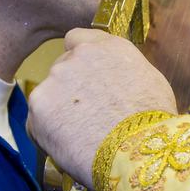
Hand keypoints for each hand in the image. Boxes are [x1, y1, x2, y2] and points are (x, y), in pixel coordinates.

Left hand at [28, 29, 176, 184]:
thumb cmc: (153, 123)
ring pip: (48, 95)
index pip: (77, 40)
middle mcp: (77, 55)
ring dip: (58, 111)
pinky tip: (68, 147)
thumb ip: (123, 71)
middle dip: (70, 88)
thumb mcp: (149, 82)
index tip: (86, 79)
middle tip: (86, 115)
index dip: (80, 60)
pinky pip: (36, 121)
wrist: (138, 151)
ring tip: (80, 136)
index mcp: (106, 47)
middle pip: (62, 68)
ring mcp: (55, 79)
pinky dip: (47, 134)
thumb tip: (116, 81)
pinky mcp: (39, 105)